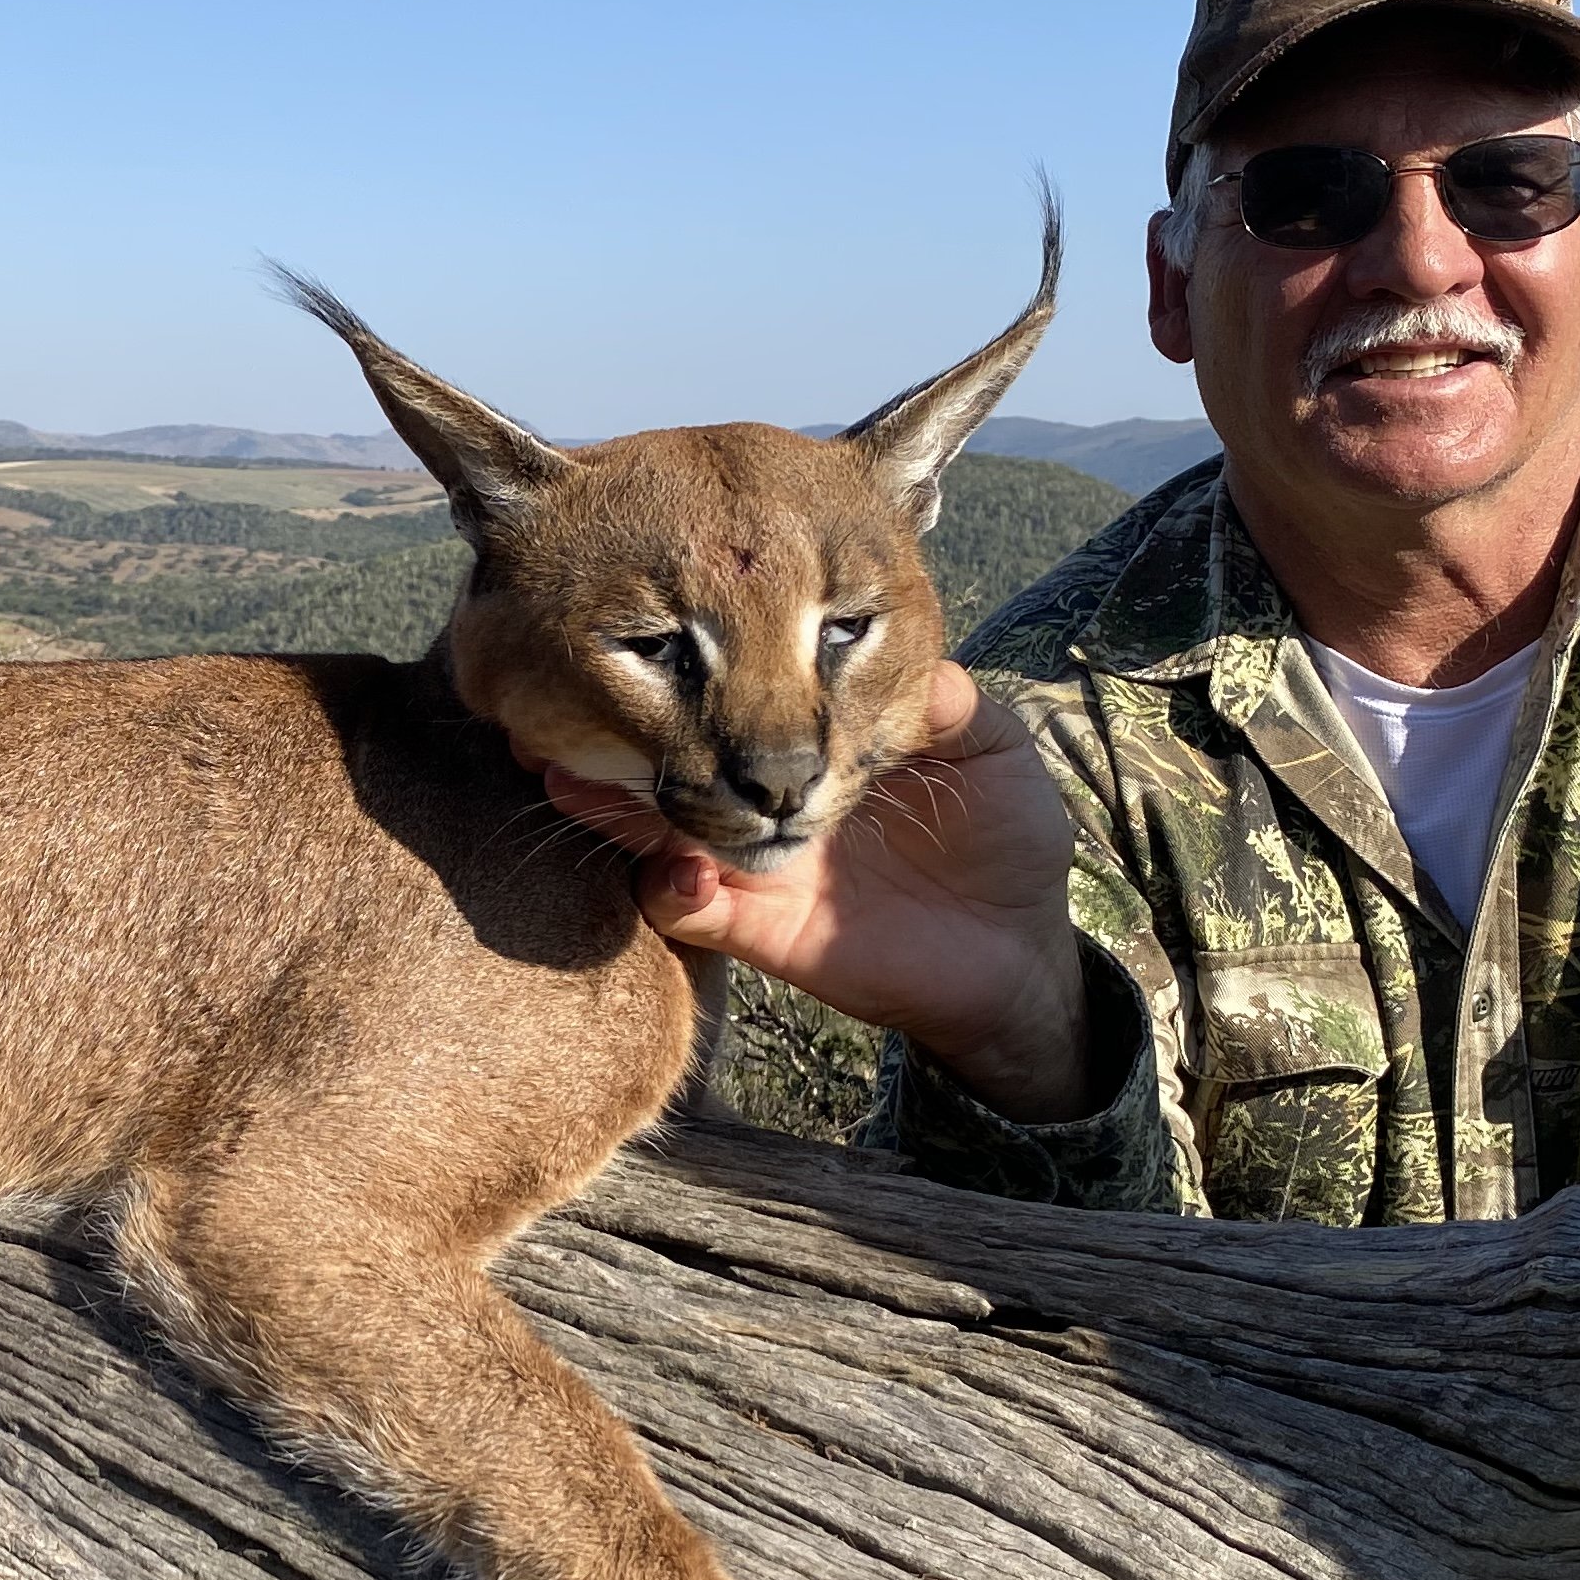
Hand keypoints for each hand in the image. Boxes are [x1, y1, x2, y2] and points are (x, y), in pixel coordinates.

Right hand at [539, 664, 1100, 1123]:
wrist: (1017, 950)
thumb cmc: (1006, 840)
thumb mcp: (994, 753)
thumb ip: (953, 708)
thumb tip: (920, 665)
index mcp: (815, 744)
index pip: (740, 698)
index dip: (692, 668)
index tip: (651, 629)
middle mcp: (771, 795)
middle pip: (674, 758)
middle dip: (614, 732)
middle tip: (562, 705)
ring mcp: (760, 861)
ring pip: (659, 831)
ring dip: (613, 809)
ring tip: (573, 782)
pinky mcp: (762, 929)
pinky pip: (691, 912)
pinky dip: (672, 891)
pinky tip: (685, 870)